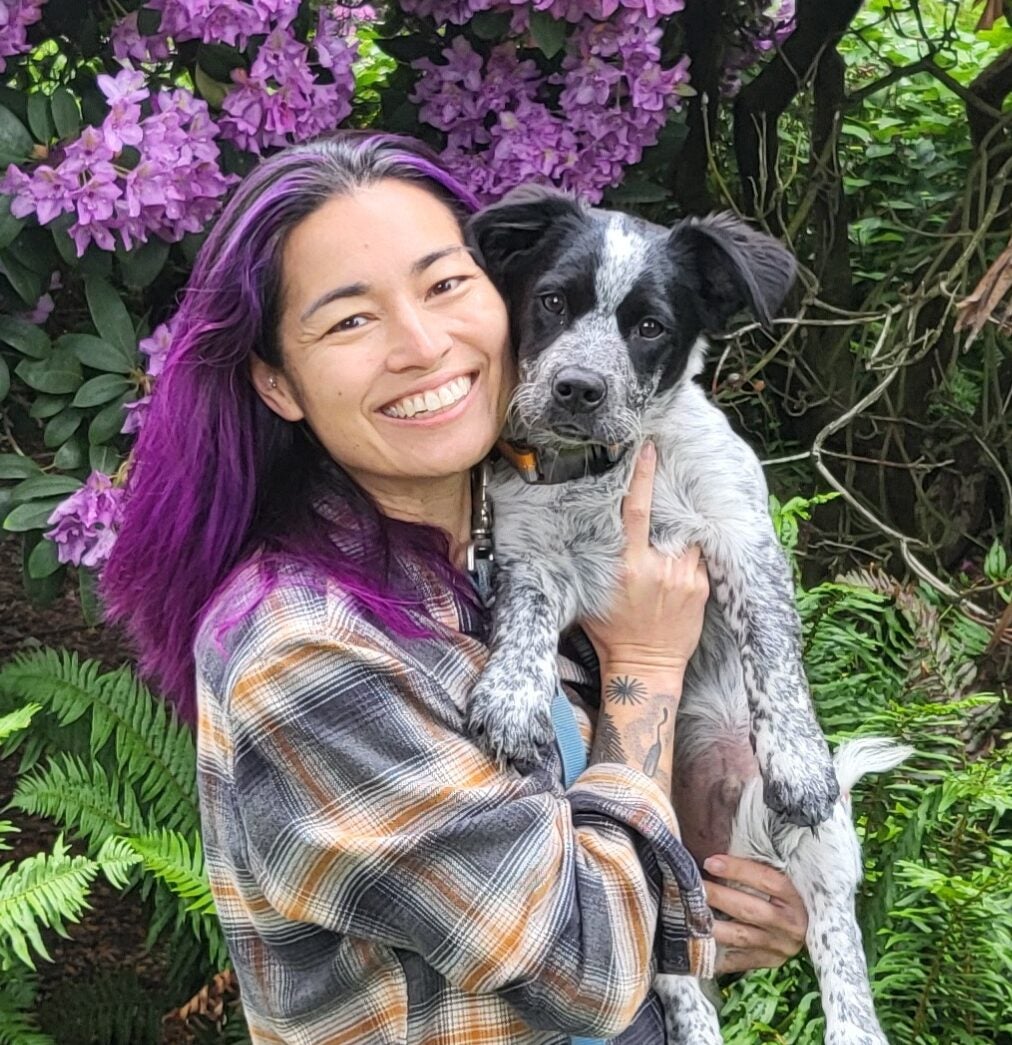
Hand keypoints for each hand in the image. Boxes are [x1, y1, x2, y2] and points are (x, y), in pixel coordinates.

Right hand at [581, 441, 709, 673]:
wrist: (647, 666)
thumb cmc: (612, 631)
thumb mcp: (590, 593)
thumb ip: (593, 561)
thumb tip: (588, 529)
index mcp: (627, 565)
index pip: (635, 510)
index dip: (642, 477)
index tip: (647, 450)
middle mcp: (658, 567)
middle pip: (667, 518)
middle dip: (668, 498)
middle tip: (668, 475)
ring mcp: (684, 576)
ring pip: (686, 537)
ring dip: (680, 530)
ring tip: (673, 530)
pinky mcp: (701, 587)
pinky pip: (698, 557)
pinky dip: (690, 552)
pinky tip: (681, 556)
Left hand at [703, 854, 807, 974]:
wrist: (809, 928)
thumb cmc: (788, 895)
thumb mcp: (785, 878)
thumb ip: (758, 869)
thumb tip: (719, 855)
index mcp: (795, 896)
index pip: (766, 880)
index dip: (737, 870)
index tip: (710, 862)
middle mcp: (790, 924)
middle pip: (749, 909)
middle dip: (717, 896)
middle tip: (691, 887)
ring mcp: (779, 946)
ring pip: (740, 936)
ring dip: (712, 925)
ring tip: (688, 914)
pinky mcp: (769, 962)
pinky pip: (738, 960)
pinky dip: (717, 953)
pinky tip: (696, 945)